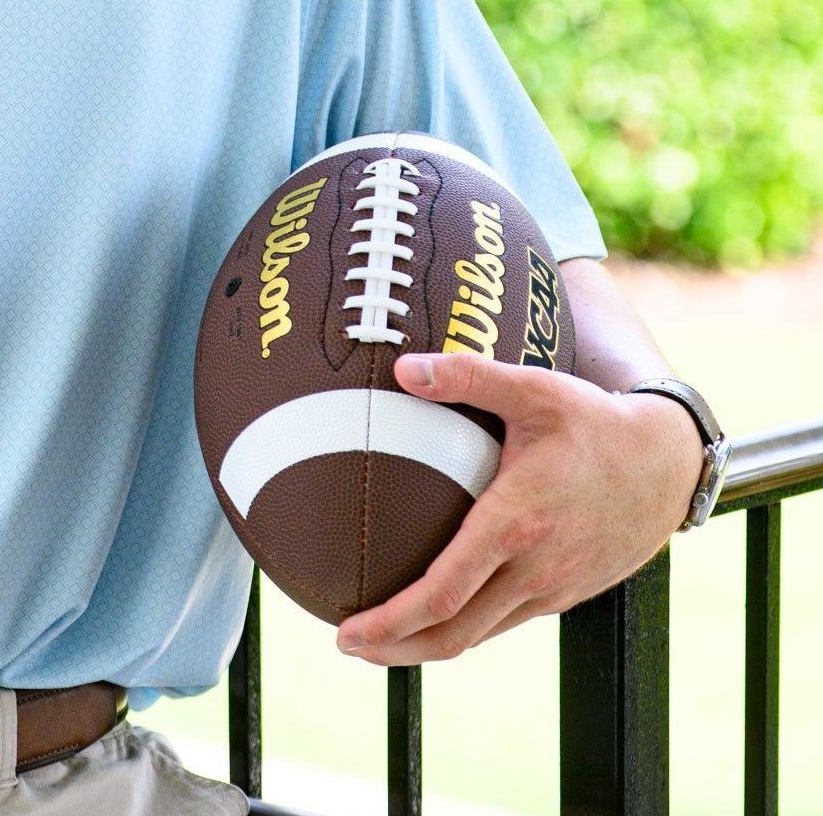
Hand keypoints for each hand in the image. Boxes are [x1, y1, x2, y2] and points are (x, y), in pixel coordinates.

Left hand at [333, 350, 702, 666]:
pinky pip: (506, 621)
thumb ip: (467, 375)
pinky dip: (465, 628)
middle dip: (396, 648)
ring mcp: (554, 588)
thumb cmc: (595, 423)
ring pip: (480, 635)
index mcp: (516, 524)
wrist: (668, 464)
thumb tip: (403, 368)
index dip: (392, 620)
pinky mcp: (567, 593)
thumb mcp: (532, 388)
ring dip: (427, 645)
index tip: (348, 630)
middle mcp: (534, 568)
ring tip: (380, 636)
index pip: (444, 593)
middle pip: (454, 634)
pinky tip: (441, 611)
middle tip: (347, 644)